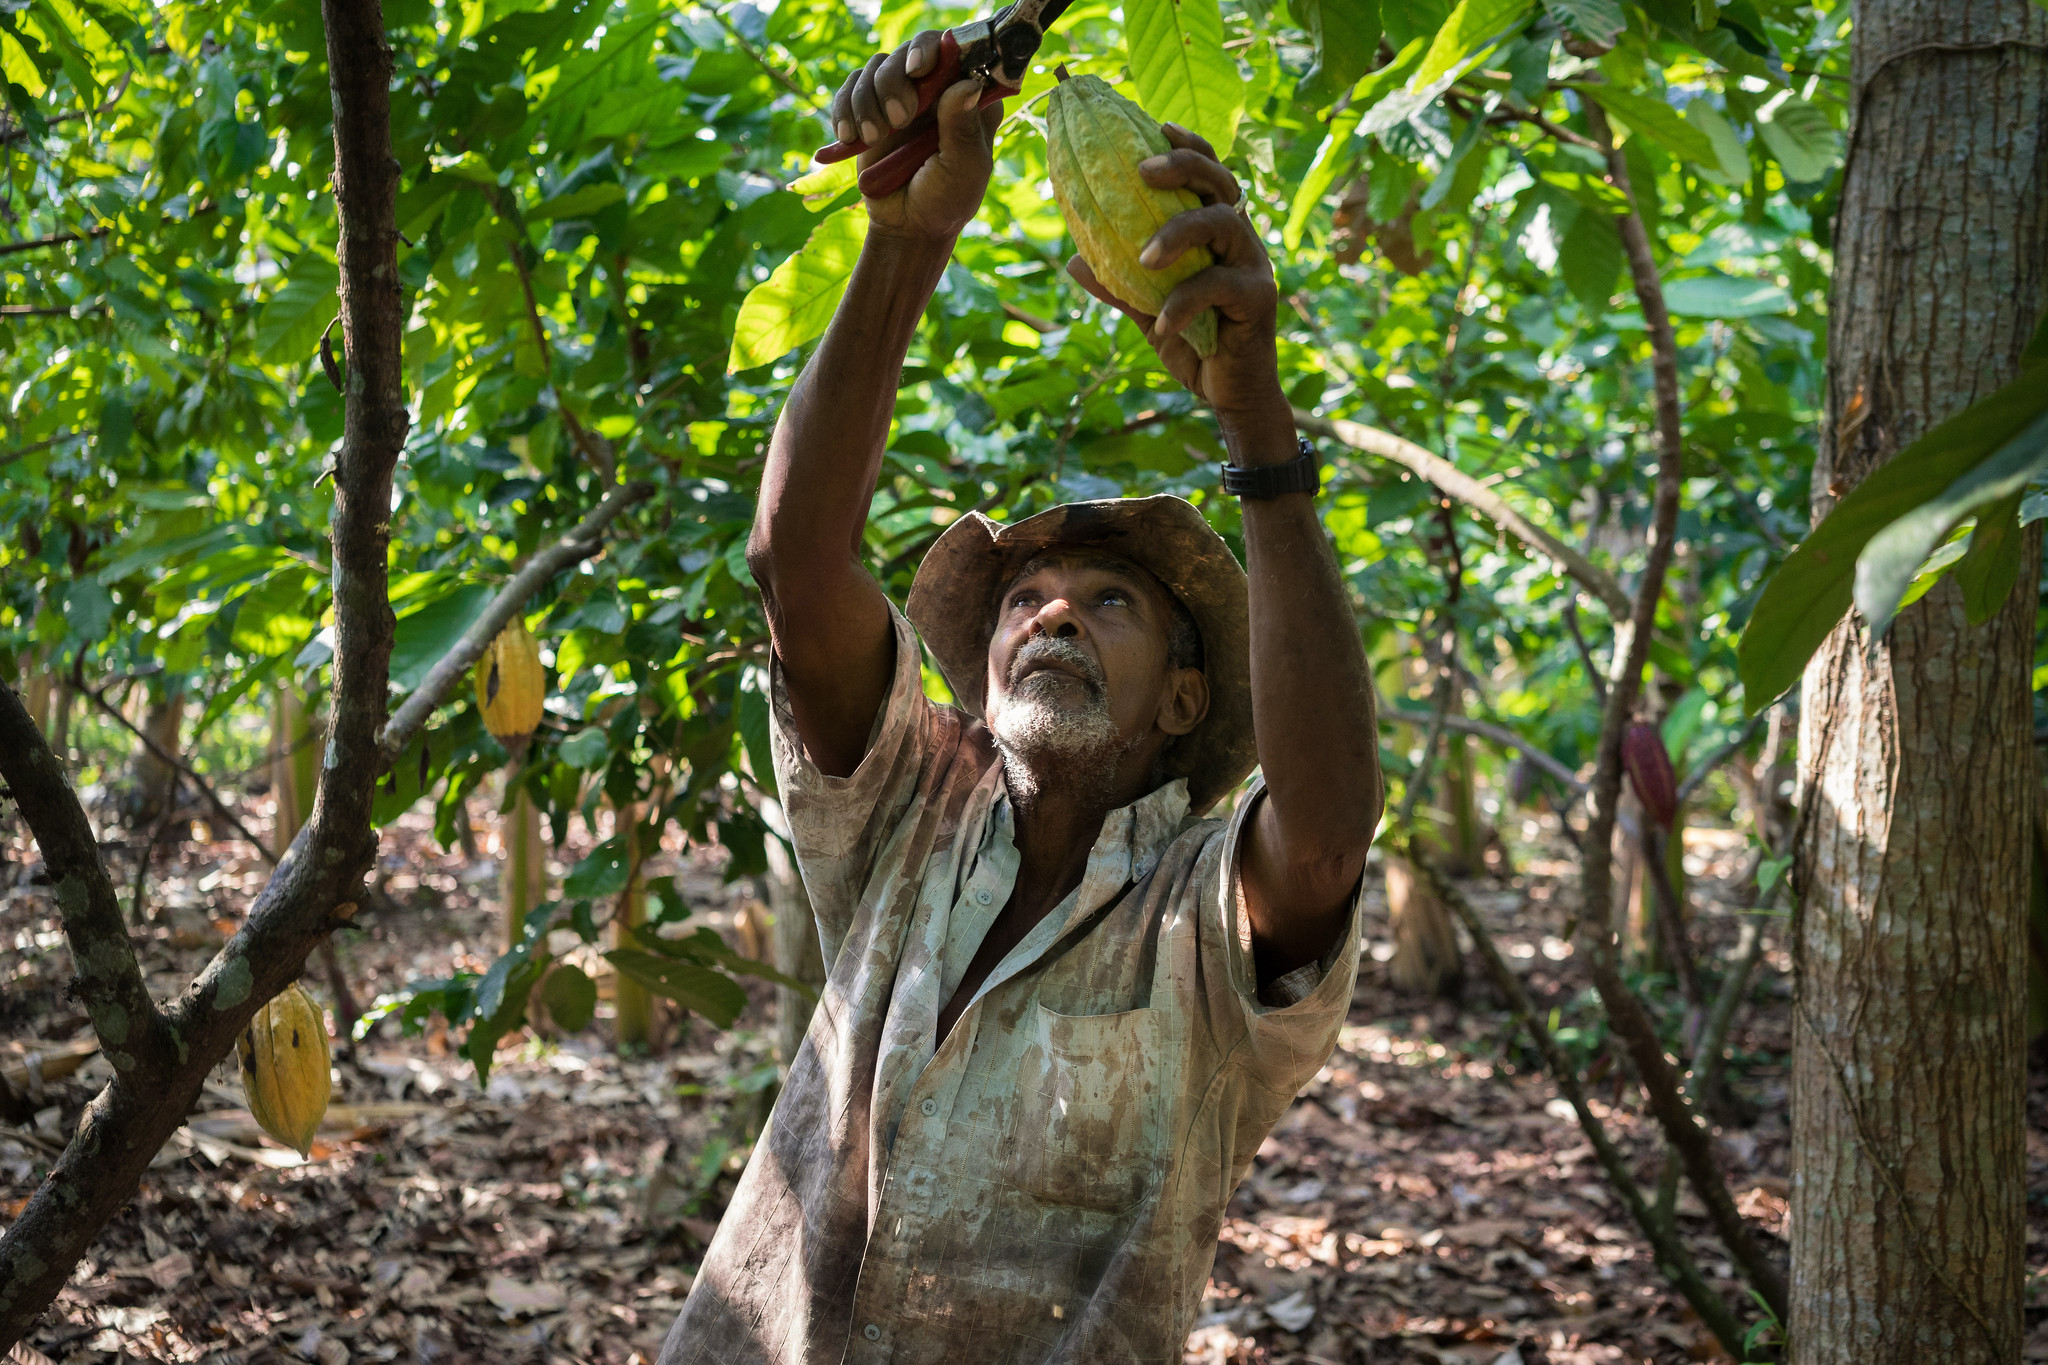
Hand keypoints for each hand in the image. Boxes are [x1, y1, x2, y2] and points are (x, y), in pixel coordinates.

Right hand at [831, 31, 1002, 244]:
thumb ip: (962, 127)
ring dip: (868, 101)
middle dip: (895, 81)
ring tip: (874, 139)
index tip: (918, 69)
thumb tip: (968, 85)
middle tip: (899, 120)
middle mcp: (936, 88)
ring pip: (876, 67)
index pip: (955, 50)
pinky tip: (848, 137)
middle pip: (909, 52)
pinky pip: (851, 88)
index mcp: (969, 97)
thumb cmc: (946, 199)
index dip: (934, 49)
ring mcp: (902, 95)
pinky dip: (845, 108)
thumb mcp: (963, 168)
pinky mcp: (871, 108)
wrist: (908, 225)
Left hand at [1065, 125, 1289, 435]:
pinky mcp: (1258, 298)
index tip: (1156, 127)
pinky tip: (1162, 323)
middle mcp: (1239, 239)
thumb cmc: (1194, 343)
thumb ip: (1119, 283)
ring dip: (1179, 232)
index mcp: (1216, 231)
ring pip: (1222, 223)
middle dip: (1183, 165)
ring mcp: (1252, 265)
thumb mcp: (1147, 310)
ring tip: (1143, 258)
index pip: (1208, 173)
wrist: (1229, 394)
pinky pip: (1219, 286)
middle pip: (1219, 182)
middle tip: (1142, 172)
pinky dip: (1184, 302)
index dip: (1188, 145)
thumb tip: (1074, 259)